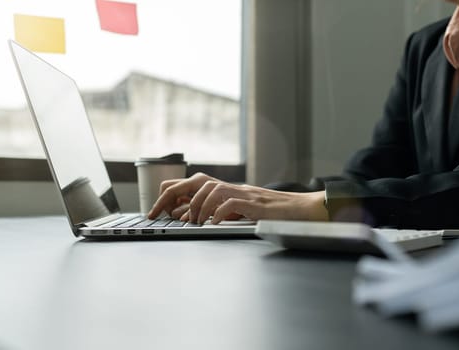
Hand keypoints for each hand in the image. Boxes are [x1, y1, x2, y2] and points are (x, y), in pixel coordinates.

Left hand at [148, 172, 328, 223]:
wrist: (301, 210)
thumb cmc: (271, 213)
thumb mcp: (238, 210)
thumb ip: (215, 210)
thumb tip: (187, 217)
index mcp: (225, 189)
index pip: (190, 183)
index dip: (170, 194)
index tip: (157, 212)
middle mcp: (231, 187)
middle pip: (194, 181)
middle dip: (171, 196)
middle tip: (158, 214)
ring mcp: (243, 193)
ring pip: (209, 189)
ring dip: (196, 207)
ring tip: (194, 223)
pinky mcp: (254, 203)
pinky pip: (229, 203)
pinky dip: (217, 213)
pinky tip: (213, 224)